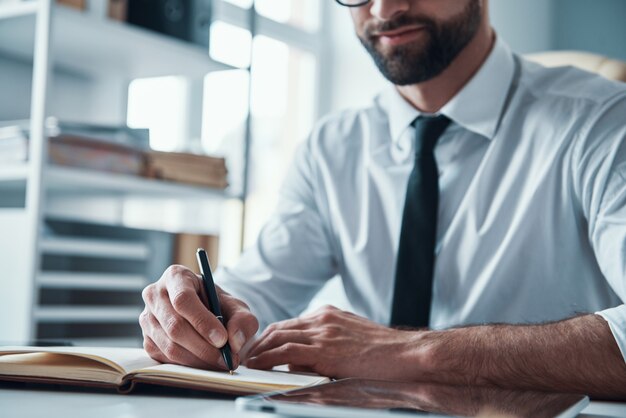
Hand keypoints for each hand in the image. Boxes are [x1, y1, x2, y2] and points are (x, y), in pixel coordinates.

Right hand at [140, 265, 258, 369]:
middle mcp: (155, 295)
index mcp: (176, 276)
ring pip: (170, 346)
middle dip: (204, 347)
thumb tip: (234, 341)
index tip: (222, 339)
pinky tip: (205, 363)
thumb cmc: (219, 306)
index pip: (183, 300)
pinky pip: (165, 359)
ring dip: (198, 360)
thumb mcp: (237, 307)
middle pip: (175, 326)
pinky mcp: (147, 341)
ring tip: (220, 363)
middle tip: (226, 359)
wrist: (207, 315)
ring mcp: (147, 319)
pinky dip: (188, 366)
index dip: (202, 321)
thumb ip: (243, 320)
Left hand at [246, 305, 417, 378]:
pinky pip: (286, 351)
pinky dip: (266, 358)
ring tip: (245, 364)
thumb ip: (327, 345)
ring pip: (277, 337)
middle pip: (279, 328)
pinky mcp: (324, 349)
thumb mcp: (352, 339)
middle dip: (258, 343)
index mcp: (329, 315)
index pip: (290, 324)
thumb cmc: (384, 353)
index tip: (258, 349)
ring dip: (258, 351)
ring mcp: (323, 332)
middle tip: (244, 357)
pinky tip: (257, 367)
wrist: (406, 354)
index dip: (270, 337)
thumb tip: (302, 360)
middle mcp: (322, 319)